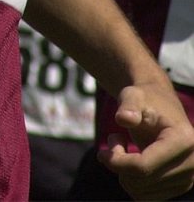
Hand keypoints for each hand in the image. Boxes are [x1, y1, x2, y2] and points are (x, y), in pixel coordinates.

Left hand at [99, 82, 193, 199]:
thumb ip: (128, 105)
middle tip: (114, 141)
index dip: (117, 162)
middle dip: (119, 165)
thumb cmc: (145, 99)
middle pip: (142, 181)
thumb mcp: (134, 96)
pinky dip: (132, 182)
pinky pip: (147, 196)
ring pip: (143, 193)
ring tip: (123, 148)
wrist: (160, 105)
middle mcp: (192, 164)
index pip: (143, 166)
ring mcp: (188, 178)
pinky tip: (130, 161)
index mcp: (183, 141)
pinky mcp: (179, 186)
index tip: (102, 151)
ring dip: (124, 173)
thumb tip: (124, 118)